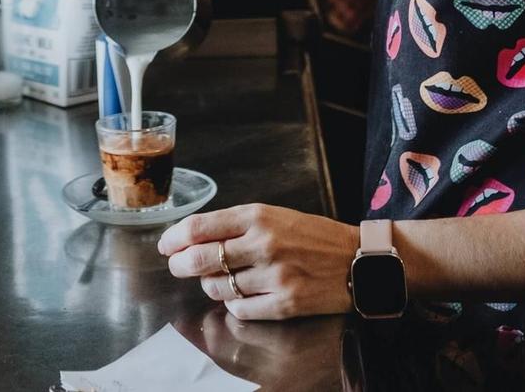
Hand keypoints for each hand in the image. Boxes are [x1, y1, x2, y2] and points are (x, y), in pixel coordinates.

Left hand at [158, 204, 357, 320]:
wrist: (358, 260)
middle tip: (178, 266)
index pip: (199, 227)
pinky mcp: (284, 304)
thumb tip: (192, 239)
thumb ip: (235, 225)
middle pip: (200, 259)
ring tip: (220, 279)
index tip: (166, 246)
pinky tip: (241, 295)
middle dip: (181, 264)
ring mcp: (274, 276)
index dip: (174, 238)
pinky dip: (233, 303)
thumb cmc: (313, 236)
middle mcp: (263, 244)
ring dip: (210, 285)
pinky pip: (240, 308)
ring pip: (217, 287)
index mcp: (258, 216)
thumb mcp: (274, 215)